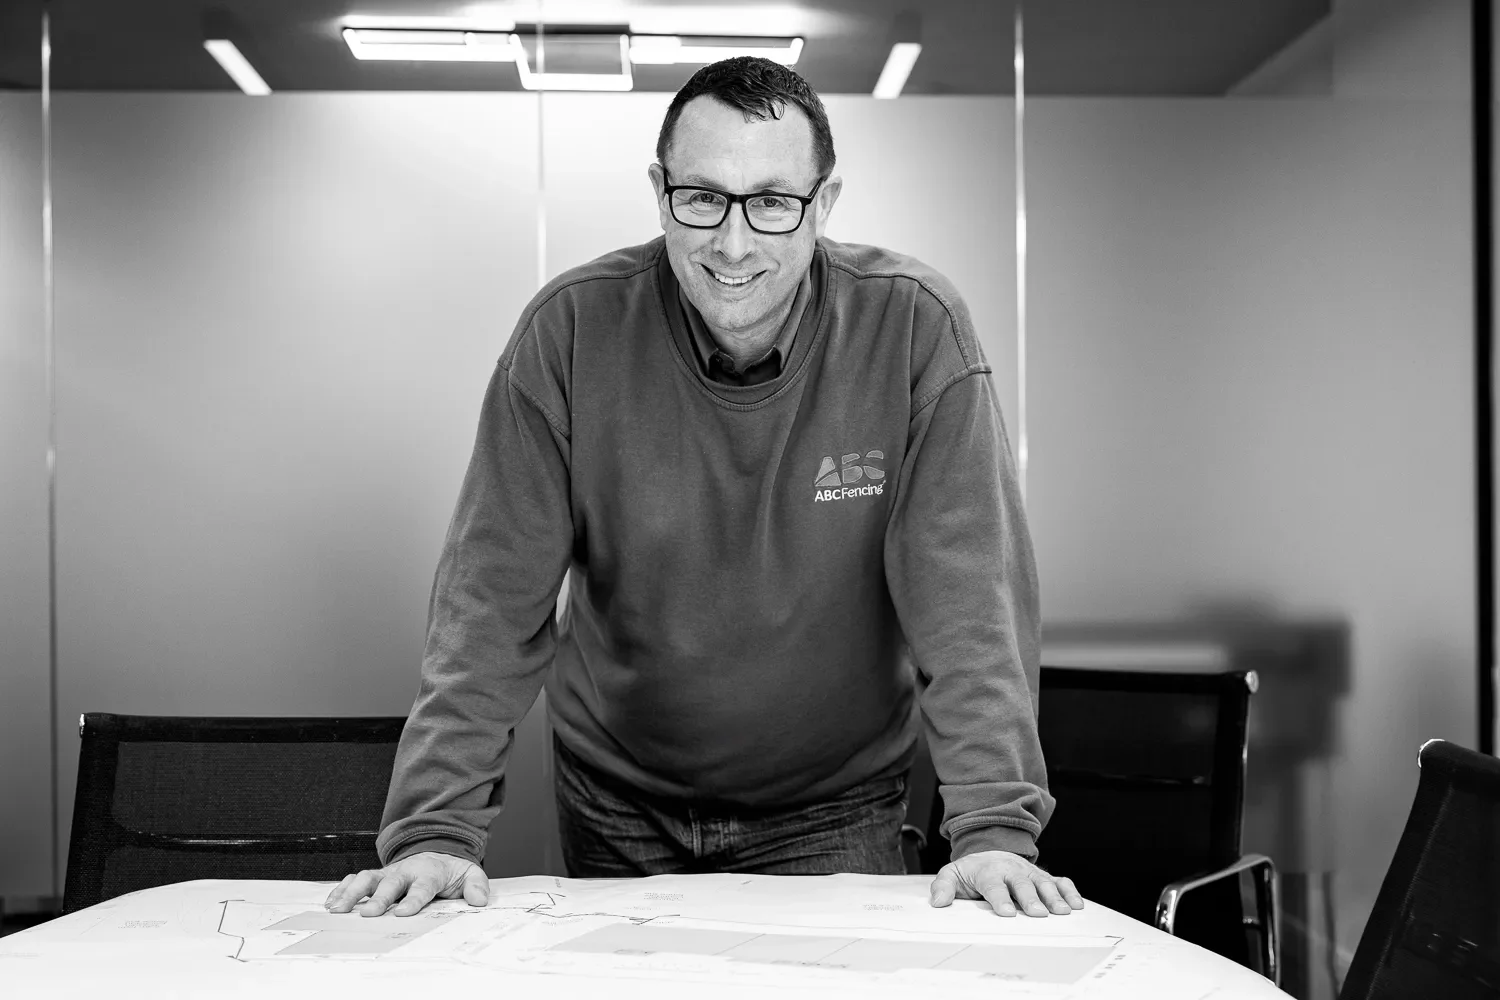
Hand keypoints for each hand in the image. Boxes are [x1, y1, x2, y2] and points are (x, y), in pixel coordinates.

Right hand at [324, 852, 488, 916]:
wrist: (436, 852)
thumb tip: (480, 900)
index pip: (422, 887)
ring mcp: (388, 873)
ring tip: (338, 909)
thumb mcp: (469, 874)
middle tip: (368, 914)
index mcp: (429, 872)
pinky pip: (355, 879)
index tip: (402, 913)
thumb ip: (476, 886)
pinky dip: (341, 889)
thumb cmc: (450, 870)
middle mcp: (405, 871)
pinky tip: (331, 902)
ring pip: (367, 879)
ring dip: (352, 893)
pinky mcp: (376, 876)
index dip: (412, 900)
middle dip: (379, 898)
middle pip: (390, 883)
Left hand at [929, 850, 1083, 916]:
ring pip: (1043, 883)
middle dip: (1030, 898)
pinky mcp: (1043, 877)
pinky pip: (1059, 881)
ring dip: (1054, 896)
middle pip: (1022, 884)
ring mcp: (1029, 873)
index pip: (993, 885)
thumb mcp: (952, 875)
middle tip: (1037, 913)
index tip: (1006, 913)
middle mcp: (1011, 871)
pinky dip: (1070, 891)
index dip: (1000, 898)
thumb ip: (944, 887)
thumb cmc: (972, 871)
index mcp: (988, 871)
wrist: (991, 852)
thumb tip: (937, 903)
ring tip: (1063, 912)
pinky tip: (1077, 905)